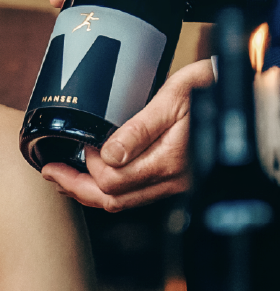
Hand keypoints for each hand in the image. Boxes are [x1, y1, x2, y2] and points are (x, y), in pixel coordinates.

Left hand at [40, 59, 213, 210]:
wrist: (241, 95)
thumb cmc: (210, 88)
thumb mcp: (173, 98)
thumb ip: (139, 129)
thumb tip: (108, 154)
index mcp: (169, 161)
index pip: (114, 181)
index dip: (88, 167)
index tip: (79, 145)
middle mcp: (173, 180)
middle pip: (113, 199)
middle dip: (76, 188)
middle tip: (50, 173)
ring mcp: (175, 183)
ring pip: (124, 202)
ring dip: (89, 192)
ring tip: (62, 179)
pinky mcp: (176, 180)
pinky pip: (136, 194)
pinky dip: (109, 189)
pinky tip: (94, 177)